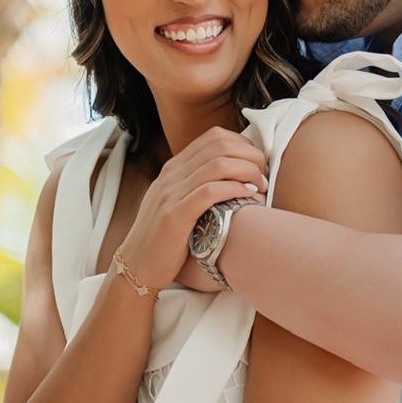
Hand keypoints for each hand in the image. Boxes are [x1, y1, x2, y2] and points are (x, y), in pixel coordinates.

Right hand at [117, 126, 266, 288]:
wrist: (136, 265)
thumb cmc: (165, 238)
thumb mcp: (176, 202)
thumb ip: (196, 185)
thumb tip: (231, 176)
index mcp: (174, 168)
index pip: (214, 137)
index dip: (243, 145)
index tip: (257, 163)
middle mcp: (171, 175)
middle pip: (220, 146)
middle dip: (251, 156)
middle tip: (264, 175)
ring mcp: (171, 194)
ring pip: (218, 164)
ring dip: (248, 172)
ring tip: (261, 187)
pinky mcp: (175, 216)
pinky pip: (210, 192)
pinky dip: (235, 189)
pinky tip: (248, 197)